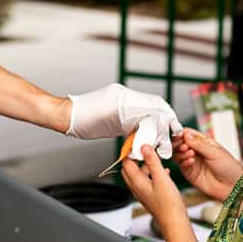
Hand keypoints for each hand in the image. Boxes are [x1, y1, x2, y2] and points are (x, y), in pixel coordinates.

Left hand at [67, 83, 182, 156]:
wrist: (67, 118)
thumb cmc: (83, 118)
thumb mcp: (109, 117)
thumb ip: (132, 116)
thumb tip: (153, 119)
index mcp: (126, 97)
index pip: (155, 105)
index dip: (167, 118)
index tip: (175, 130)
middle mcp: (127, 99)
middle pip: (155, 109)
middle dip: (165, 124)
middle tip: (173, 139)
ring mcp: (123, 107)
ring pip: (148, 116)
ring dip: (157, 129)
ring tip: (163, 143)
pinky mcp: (120, 116)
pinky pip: (138, 121)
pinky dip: (146, 131)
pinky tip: (149, 141)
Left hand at [121, 145, 187, 235]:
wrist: (174, 222)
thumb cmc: (168, 205)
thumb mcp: (161, 178)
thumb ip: (152, 161)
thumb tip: (144, 148)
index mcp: (137, 182)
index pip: (126, 162)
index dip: (129, 151)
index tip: (136, 142)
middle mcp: (137, 188)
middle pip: (130, 168)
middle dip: (137, 157)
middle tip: (145, 149)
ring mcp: (144, 192)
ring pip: (140, 174)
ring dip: (147, 165)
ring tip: (157, 158)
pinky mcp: (151, 195)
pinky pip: (149, 180)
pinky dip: (154, 173)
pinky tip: (165, 171)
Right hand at [173, 129, 242, 201]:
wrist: (232, 186)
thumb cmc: (229, 167)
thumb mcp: (215, 152)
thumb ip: (199, 144)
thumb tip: (186, 134)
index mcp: (204, 143)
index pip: (189, 134)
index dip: (182, 134)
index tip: (180, 135)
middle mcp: (197, 152)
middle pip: (180, 144)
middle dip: (179, 143)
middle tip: (183, 146)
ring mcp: (192, 162)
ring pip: (178, 154)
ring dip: (180, 153)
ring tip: (189, 153)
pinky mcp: (190, 173)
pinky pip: (181, 165)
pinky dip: (184, 162)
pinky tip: (191, 162)